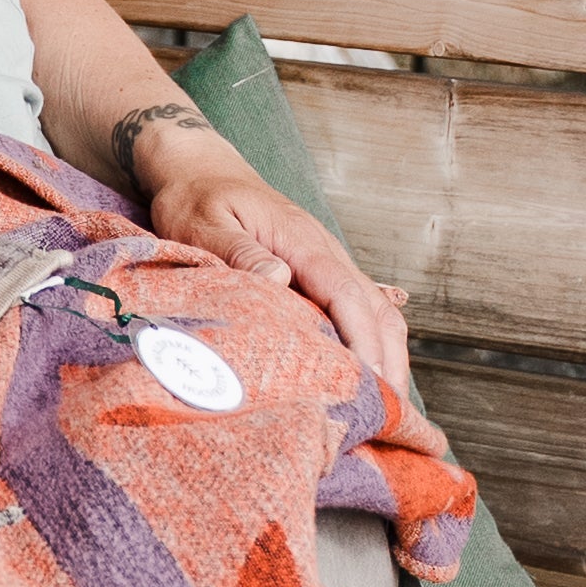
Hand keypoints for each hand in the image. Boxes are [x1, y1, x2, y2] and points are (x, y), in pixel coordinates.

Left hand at [123, 110, 414, 404]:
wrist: (199, 169)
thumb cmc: (196, 199)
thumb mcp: (203, 222)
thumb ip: (238, 251)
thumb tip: (280, 279)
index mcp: (302, 241)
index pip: (346, 295)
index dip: (362, 342)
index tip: (369, 385)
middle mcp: (325, 252)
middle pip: (377, 309)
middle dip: (389, 361)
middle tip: (388, 417)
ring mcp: (325, 262)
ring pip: (377, 310)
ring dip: (387, 355)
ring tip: (386, 408)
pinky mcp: (317, 273)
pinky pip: (358, 308)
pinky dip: (373, 341)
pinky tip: (374, 374)